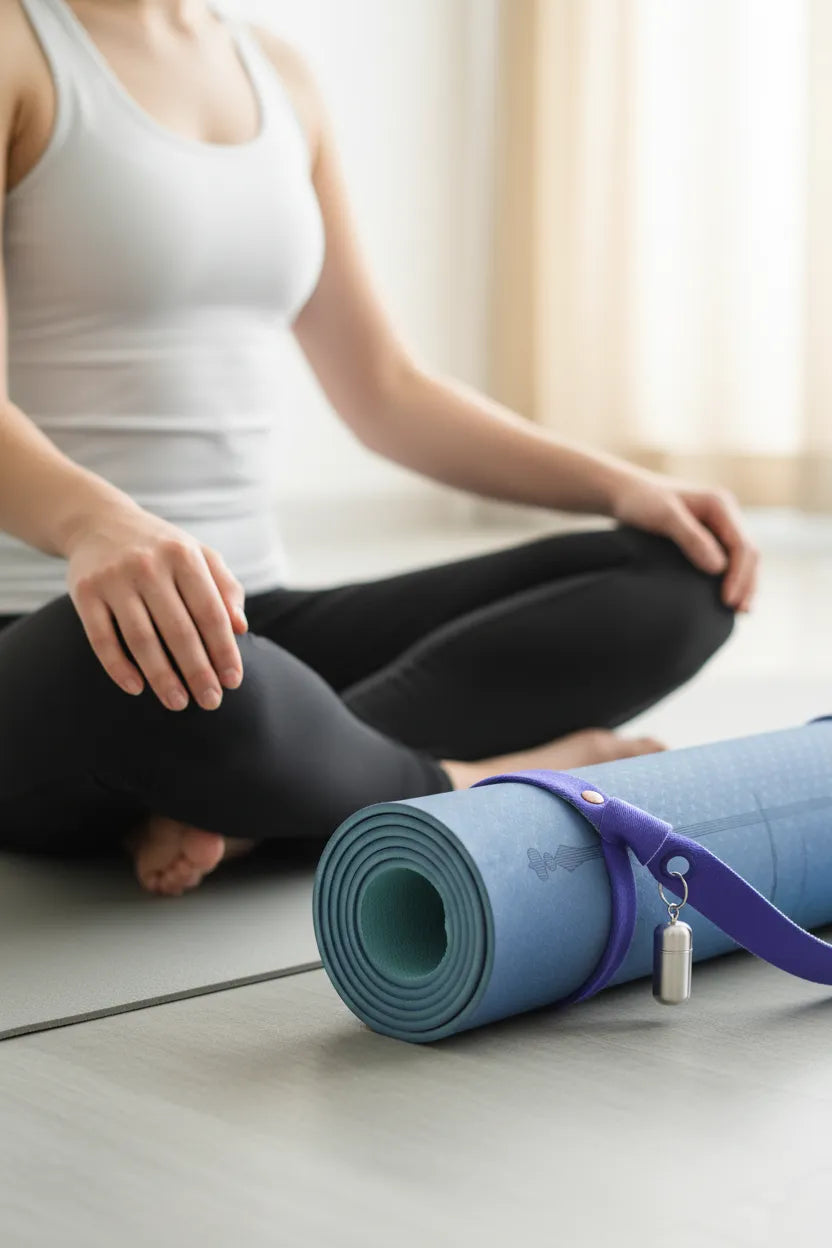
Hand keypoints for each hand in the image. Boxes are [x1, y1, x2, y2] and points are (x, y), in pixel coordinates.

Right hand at [64, 502, 248, 710]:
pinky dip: (118, 667)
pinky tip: (136, 688)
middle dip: (197, 671)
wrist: (97, 521)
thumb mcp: (198, 554)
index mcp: (183, 555)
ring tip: (177, 703)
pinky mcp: (84, 592)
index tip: (232, 681)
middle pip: (179, 630)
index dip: (224, 650)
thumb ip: (225, 587)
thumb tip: (241, 628)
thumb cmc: (160, 547)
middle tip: (210, 701)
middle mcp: (148, 565)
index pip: (210, 612)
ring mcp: (114, 579)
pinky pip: (101, 639)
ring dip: (161, 677)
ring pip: (141, 639)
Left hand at [609, 469, 758, 611]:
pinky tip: (729, 595)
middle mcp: (725, 513)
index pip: (742, 545)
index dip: (739, 575)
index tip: (727, 600)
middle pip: (748, 552)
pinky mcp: (709, 534)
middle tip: (740, 612)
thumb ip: (691, 539)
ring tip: (740, 610)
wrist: (624, 493)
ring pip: (742, 557)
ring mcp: (719, 524)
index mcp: (720, 504)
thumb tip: (719, 567)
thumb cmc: (640, 501)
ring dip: (744, 582)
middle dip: (747, 582)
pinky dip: (732, 577)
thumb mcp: (663, 517)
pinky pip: (728, 558)